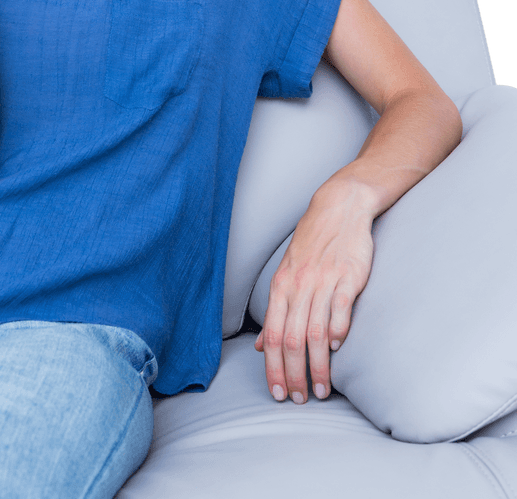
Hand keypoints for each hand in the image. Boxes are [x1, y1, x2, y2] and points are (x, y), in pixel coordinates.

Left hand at [254, 183, 374, 403]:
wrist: (339, 209)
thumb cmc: (313, 245)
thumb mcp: (287, 274)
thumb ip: (276, 311)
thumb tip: (261, 345)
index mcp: (281, 286)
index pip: (273, 335)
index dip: (273, 367)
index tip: (278, 393)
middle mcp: (299, 285)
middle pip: (292, 339)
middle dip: (294, 374)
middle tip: (300, 400)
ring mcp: (324, 281)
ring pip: (315, 331)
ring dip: (317, 366)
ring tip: (322, 389)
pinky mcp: (348, 276)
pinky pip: (340, 308)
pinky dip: (337, 332)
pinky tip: (336, 349)